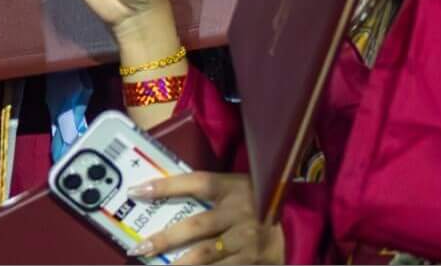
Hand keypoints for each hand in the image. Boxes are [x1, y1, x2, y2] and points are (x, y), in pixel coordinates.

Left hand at [131, 172, 284, 264]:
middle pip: (196, 226)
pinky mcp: (254, 260)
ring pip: (207, 255)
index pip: (195, 183)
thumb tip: (165, 190)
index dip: (165, 186)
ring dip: (180, 264)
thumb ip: (211, 190)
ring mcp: (247, 239)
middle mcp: (239, 213)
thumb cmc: (262, 199)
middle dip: (165, 238)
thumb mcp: (239, 185)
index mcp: (233, 188)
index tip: (136, 192)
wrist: (303, 220)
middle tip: (140, 247)